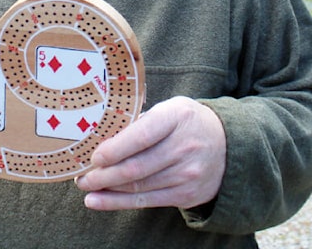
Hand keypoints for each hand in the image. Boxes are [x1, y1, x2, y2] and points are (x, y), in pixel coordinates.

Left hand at [74, 96, 225, 210]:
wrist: (229, 145)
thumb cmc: (187, 123)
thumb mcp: (170, 108)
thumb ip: (141, 120)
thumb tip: (102, 137)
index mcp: (177, 117)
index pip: (142, 135)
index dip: (115, 148)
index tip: (94, 156)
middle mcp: (184, 146)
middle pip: (136, 167)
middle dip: (103, 174)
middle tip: (82, 176)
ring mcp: (187, 173)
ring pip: (138, 187)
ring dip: (107, 189)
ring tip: (86, 187)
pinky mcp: (186, 194)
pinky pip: (146, 202)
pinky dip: (118, 203)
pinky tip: (98, 201)